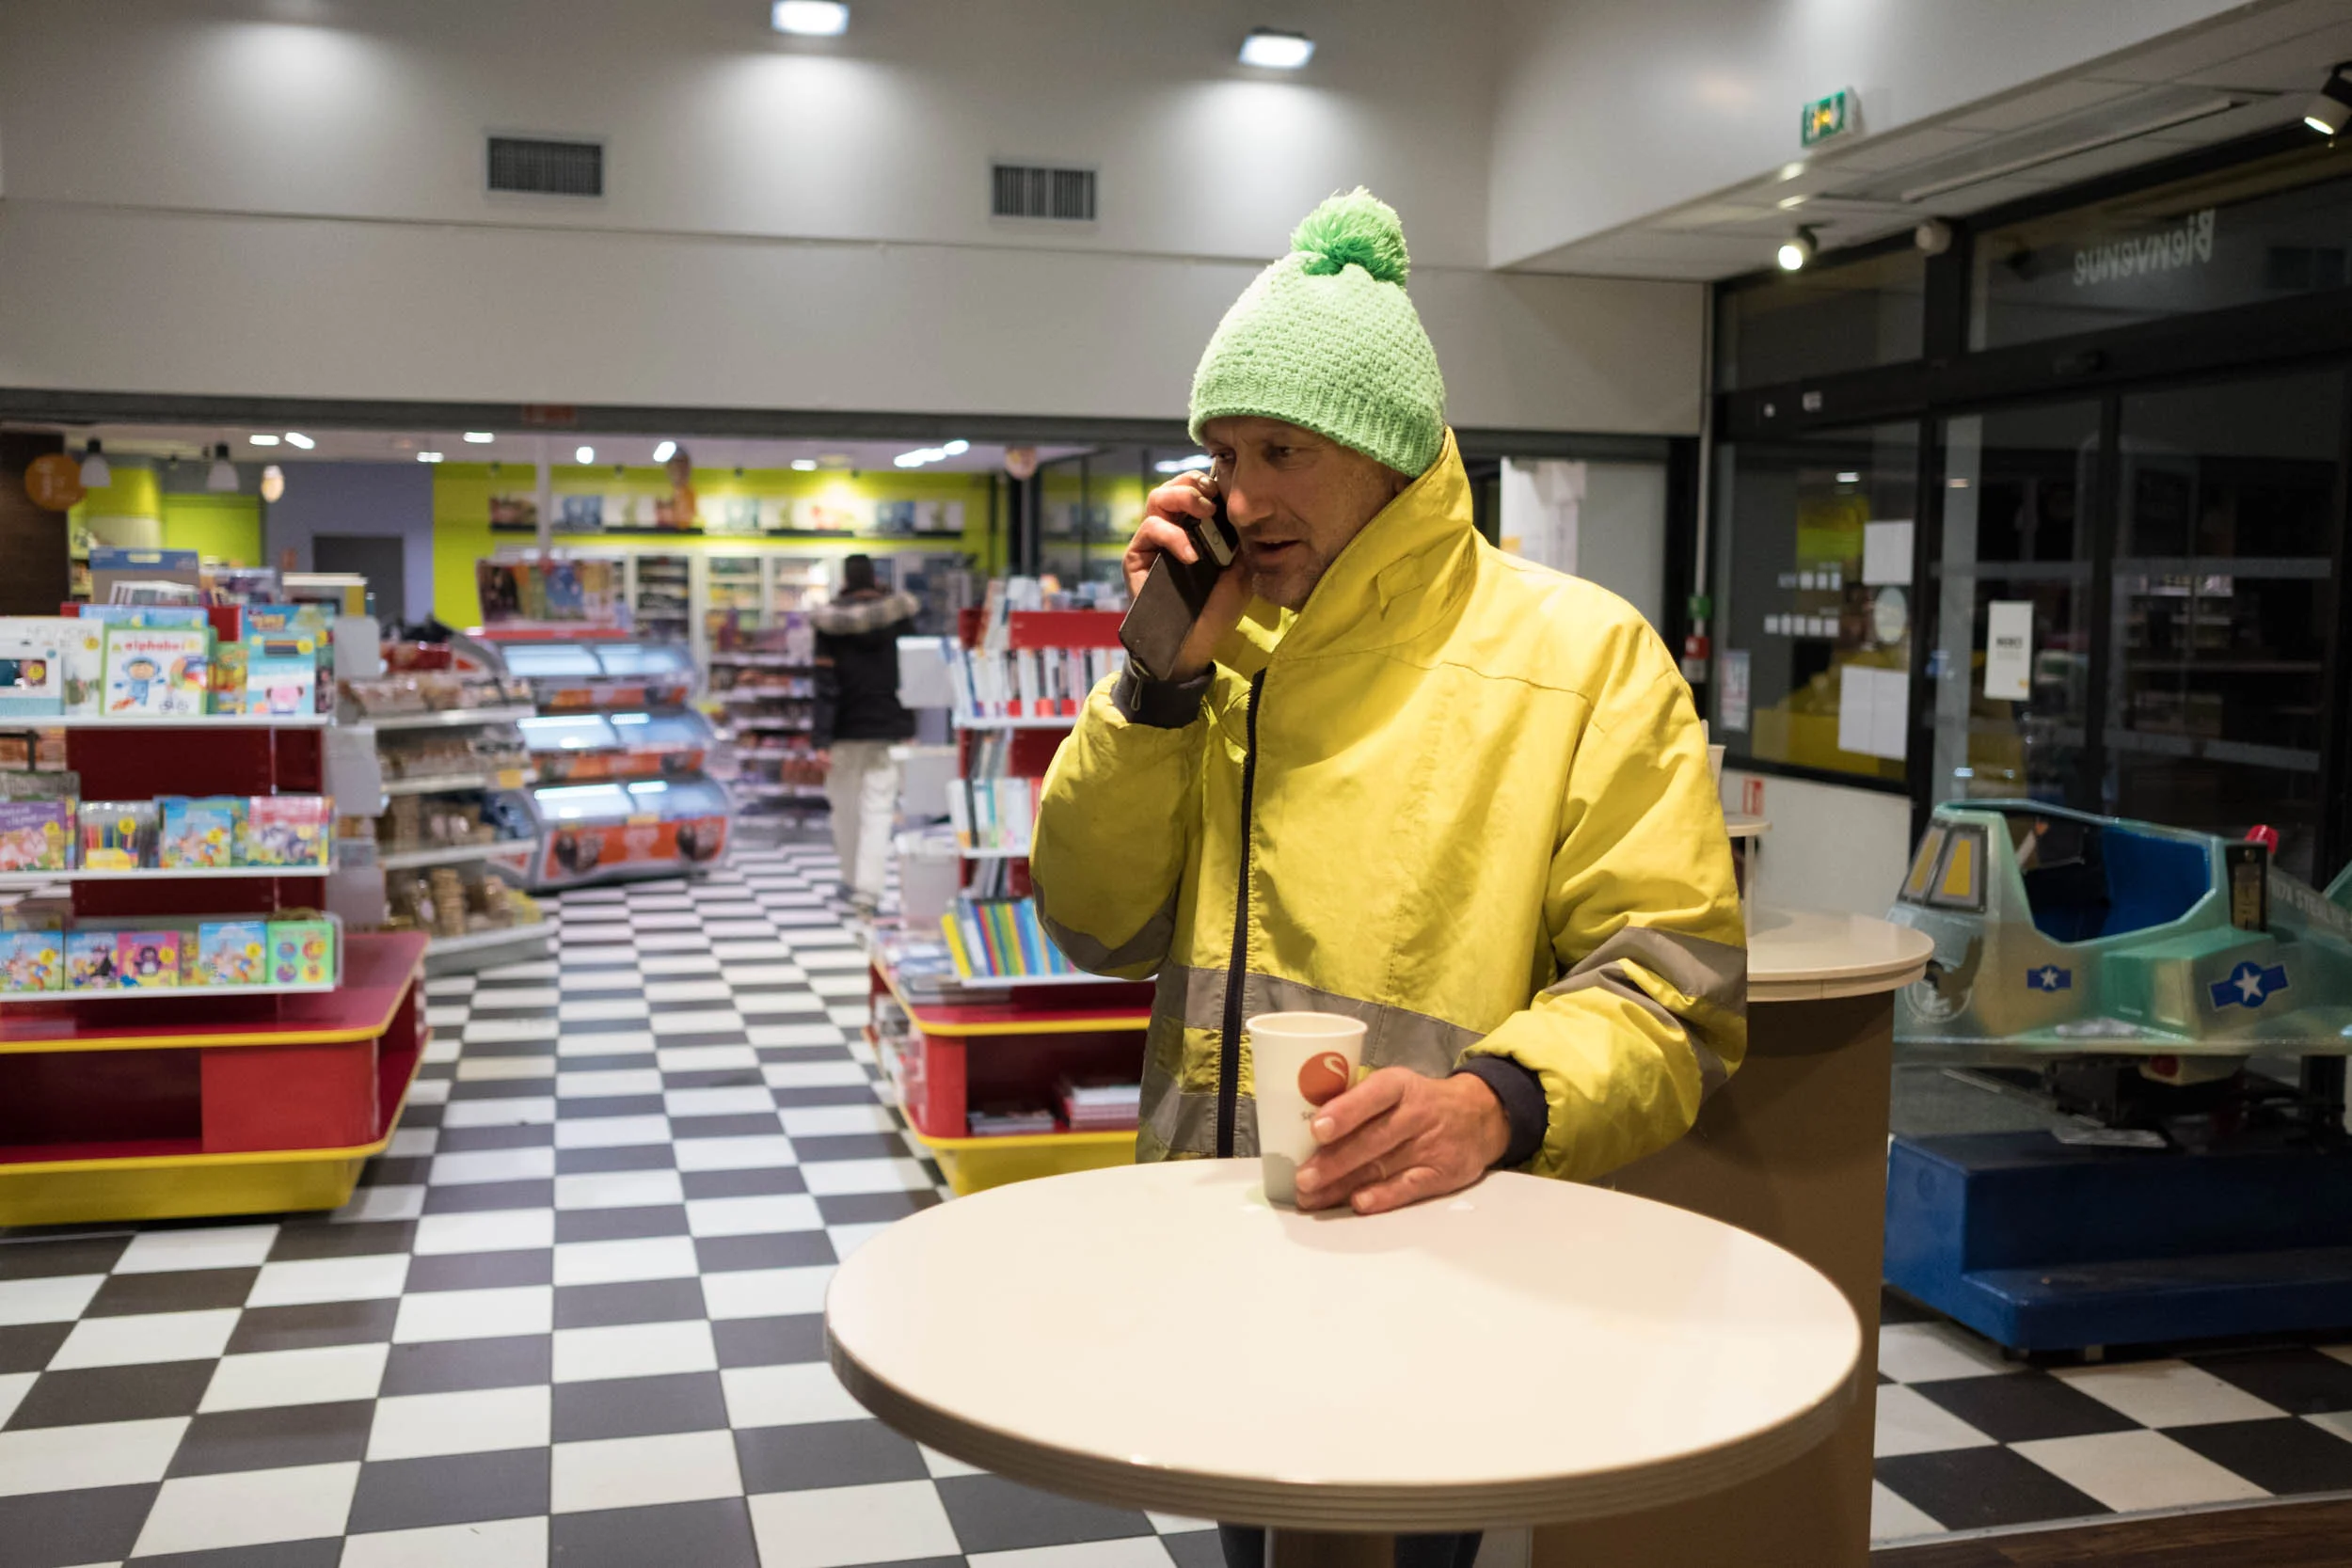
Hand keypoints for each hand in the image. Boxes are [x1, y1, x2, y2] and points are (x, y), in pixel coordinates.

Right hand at [1124, 472, 1248, 681]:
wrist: (1195, 642)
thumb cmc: (1216, 608)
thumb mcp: (1241, 570)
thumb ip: (1240, 540)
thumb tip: (1245, 512)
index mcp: (1196, 527)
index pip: (1196, 488)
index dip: (1207, 481)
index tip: (1225, 492)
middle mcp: (1172, 528)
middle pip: (1174, 485)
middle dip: (1194, 484)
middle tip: (1213, 501)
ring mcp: (1152, 541)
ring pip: (1157, 498)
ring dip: (1182, 499)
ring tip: (1205, 515)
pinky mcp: (1136, 555)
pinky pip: (1149, 529)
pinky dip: (1172, 536)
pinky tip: (1191, 555)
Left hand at [1293, 1068, 1508, 1214]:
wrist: (1479, 1115)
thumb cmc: (1418, 1101)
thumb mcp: (1395, 1087)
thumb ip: (1358, 1101)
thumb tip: (1300, 1124)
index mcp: (1399, 1085)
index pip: (1372, 1095)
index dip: (1345, 1112)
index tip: (1317, 1130)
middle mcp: (1416, 1113)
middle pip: (1372, 1139)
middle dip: (1333, 1161)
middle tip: (1302, 1178)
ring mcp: (1430, 1144)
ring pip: (1382, 1166)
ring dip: (1344, 1185)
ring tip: (1313, 1197)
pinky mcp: (1441, 1173)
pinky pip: (1408, 1187)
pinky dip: (1383, 1197)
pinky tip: (1359, 1203)